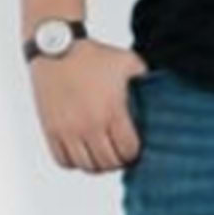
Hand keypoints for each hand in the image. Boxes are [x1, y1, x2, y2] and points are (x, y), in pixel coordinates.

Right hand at [31, 39, 148, 173]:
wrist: (56, 47)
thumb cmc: (95, 55)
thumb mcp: (129, 62)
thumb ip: (146, 82)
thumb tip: (162, 97)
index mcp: (112, 111)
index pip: (128, 151)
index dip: (134, 152)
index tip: (133, 147)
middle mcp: (89, 125)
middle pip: (108, 163)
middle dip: (118, 160)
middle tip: (119, 153)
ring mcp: (68, 130)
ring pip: (87, 166)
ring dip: (98, 164)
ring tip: (102, 154)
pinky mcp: (51, 130)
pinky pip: (64, 162)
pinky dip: (74, 162)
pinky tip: (81, 151)